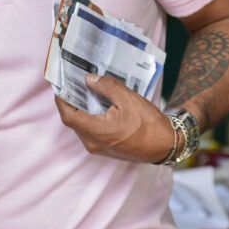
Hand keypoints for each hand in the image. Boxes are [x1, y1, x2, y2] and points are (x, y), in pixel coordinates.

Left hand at [54, 74, 173, 162]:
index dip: (62, 99)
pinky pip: (91, 131)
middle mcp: (93, 143)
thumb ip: (106, 87)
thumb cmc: (149, 124)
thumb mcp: (128, 99)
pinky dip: (90, 117)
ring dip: (81, 109)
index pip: (68, 115)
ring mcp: (99, 148)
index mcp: (96, 131)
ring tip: (85, 90)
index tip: (61, 84)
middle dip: (72, 101)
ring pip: (82, 126)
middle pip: (73, 120)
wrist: (166, 146)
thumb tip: (88, 79)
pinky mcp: (106, 148)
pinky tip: (97, 104)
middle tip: (73, 83)